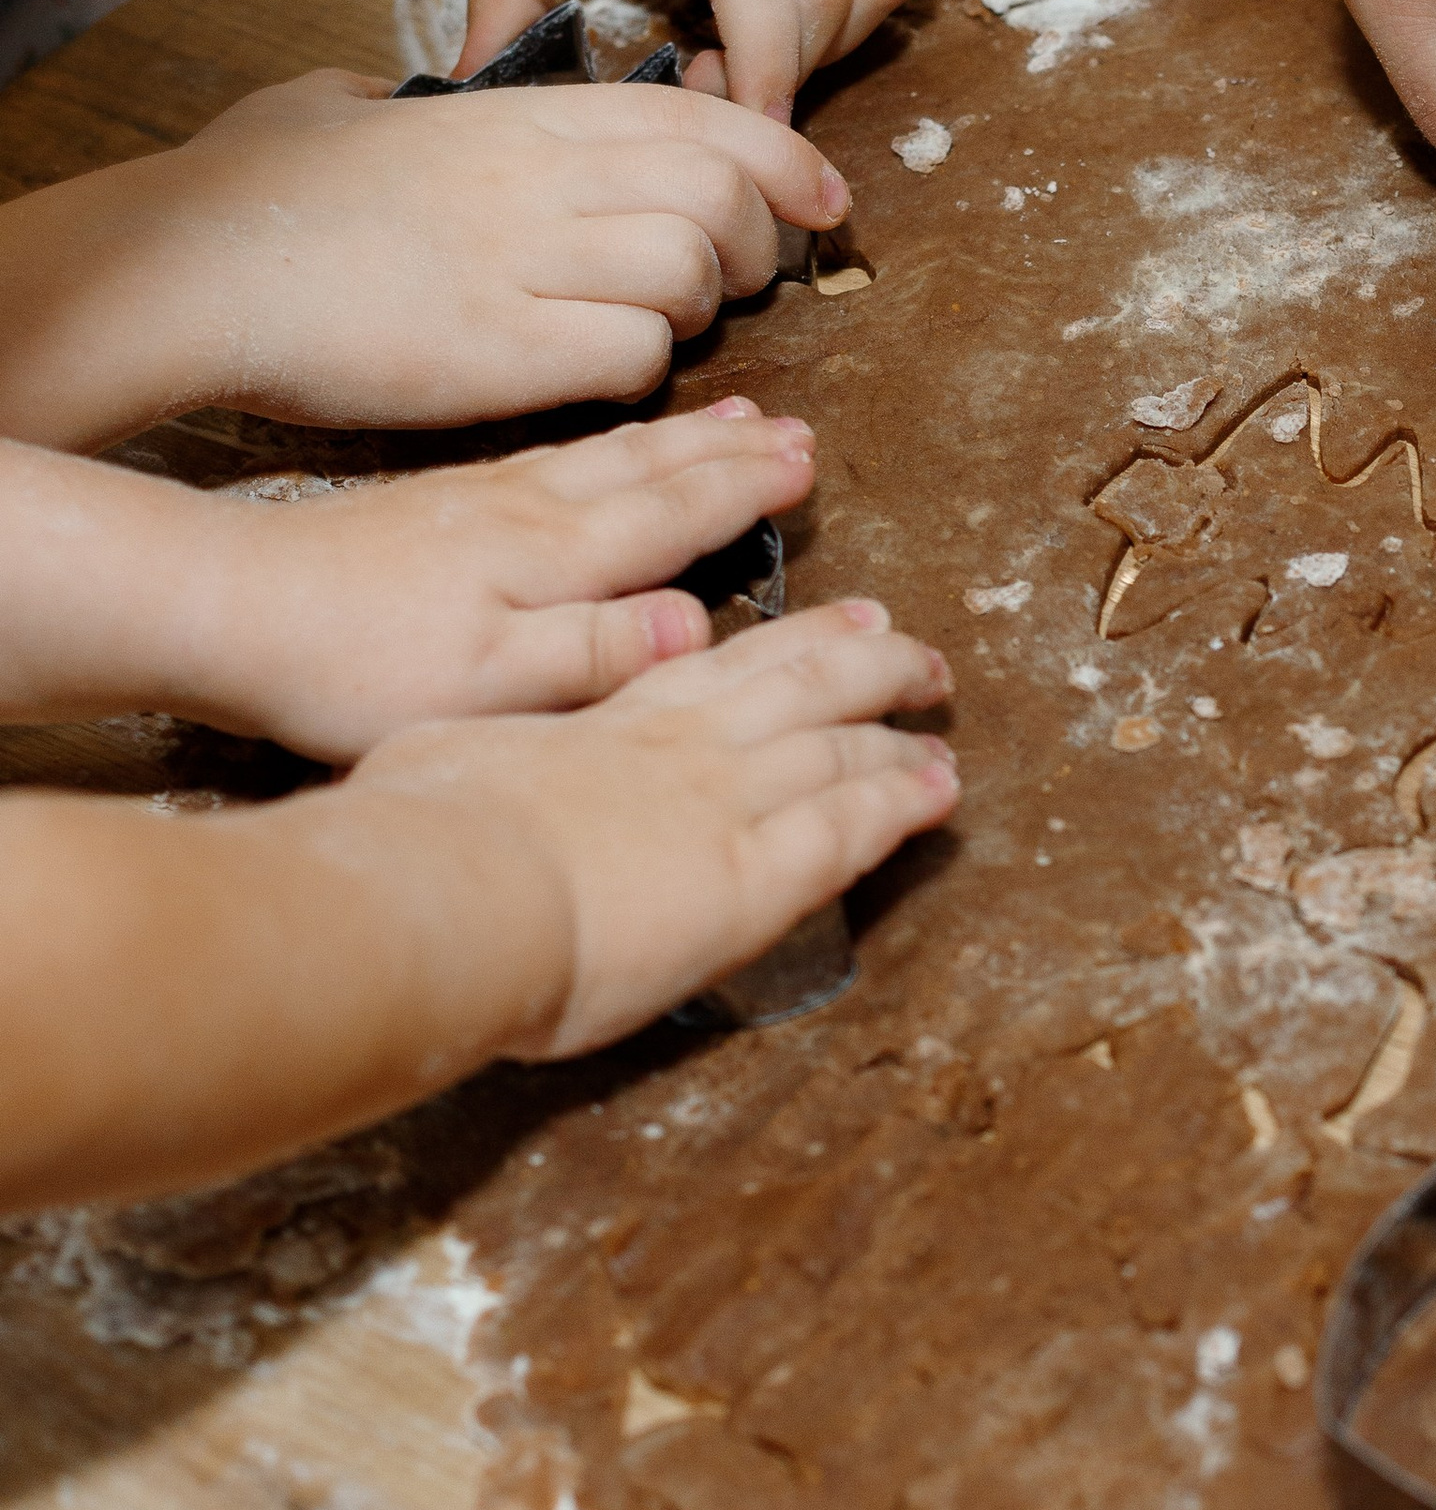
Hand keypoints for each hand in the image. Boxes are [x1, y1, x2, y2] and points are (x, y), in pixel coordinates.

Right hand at [0, 66, 852, 449]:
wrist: (197, 263)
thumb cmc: (258, 191)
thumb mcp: (342, 107)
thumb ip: (395, 97)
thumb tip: (386, 95)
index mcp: (523, 113)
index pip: (707, 119)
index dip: (787, 161)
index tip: (822, 200)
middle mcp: (542, 176)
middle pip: (724, 198)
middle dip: (755, 250)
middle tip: (727, 286)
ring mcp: (527, 261)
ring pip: (693, 273)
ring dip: (701, 315)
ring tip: (661, 331)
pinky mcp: (504, 349)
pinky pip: (635, 356)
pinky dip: (643, 373)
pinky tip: (598, 373)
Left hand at [184, 401, 817, 762]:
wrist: (230, 606)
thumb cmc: (354, 666)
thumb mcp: (485, 683)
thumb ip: (594, 651)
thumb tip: (698, 624)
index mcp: (553, 557)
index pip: (674, 513)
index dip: (746, 490)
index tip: (810, 461)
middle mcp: (527, 511)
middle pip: (651, 470)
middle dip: (731, 451)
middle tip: (797, 428)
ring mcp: (480, 498)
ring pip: (605, 455)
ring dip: (678, 437)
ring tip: (733, 415)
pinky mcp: (436, 500)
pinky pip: (551, 455)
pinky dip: (603, 442)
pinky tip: (603, 447)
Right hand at [355, 595, 955, 1059]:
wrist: (450, 883)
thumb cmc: (422, 834)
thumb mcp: (441, 767)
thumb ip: (481, 769)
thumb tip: (459, 775)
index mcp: (605, 726)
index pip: (707, 674)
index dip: (771, 645)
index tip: (818, 626)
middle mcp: (679, 748)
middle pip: (790, 681)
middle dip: (855, 657)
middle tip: (904, 641)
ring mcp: (724, 802)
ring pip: (834, 740)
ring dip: (893, 718)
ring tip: (937, 699)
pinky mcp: (755, 875)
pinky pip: (849, 826)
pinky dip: (900, 801)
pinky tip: (939, 790)